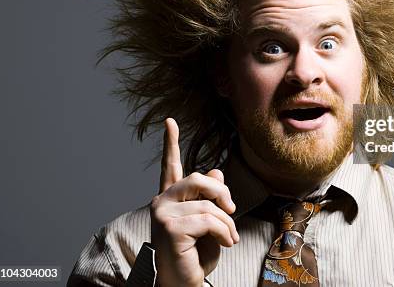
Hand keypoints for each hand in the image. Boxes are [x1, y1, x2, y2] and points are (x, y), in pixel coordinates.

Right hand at [150, 118, 239, 286]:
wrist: (184, 282)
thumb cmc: (196, 252)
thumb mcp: (208, 221)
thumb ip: (209, 197)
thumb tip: (216, 171)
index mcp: (170, 197)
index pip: (170, 166)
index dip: (170, 143)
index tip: (169, 121)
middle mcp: (161, 202)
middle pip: (198, 178)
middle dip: (222, 193)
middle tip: (232, 210)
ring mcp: (163, 214)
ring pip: (209, 203)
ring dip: (227, 223)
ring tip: (229, 237)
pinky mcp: (170, 228)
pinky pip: (209, 219)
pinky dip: (224, 232)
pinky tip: (226, 243)